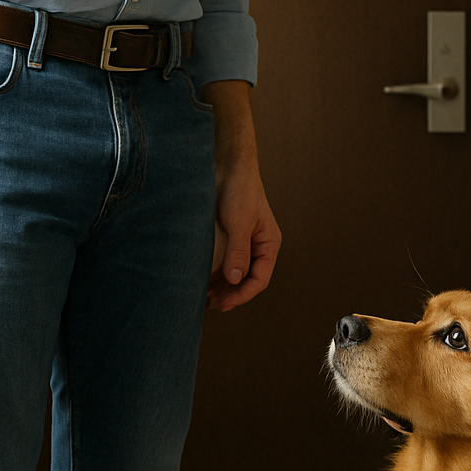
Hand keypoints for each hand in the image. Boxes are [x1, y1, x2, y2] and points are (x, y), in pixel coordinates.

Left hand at [207, 161, 280, 310]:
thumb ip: (238, 251)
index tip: (225, 302)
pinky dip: (213, 276)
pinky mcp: (226, 240)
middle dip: (230, 295)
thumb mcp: (240, 222)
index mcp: (268, 245)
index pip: (260, 279)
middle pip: (246, 281)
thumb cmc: (240, 189)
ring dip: (221, 289)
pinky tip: (202, 284)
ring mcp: (241, 245)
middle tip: (211, 304)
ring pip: (233, 275)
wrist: (227, 166)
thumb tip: (234, 279)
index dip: (243, 294)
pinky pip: (222, 264)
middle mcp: (256, 248)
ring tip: (204, 299)